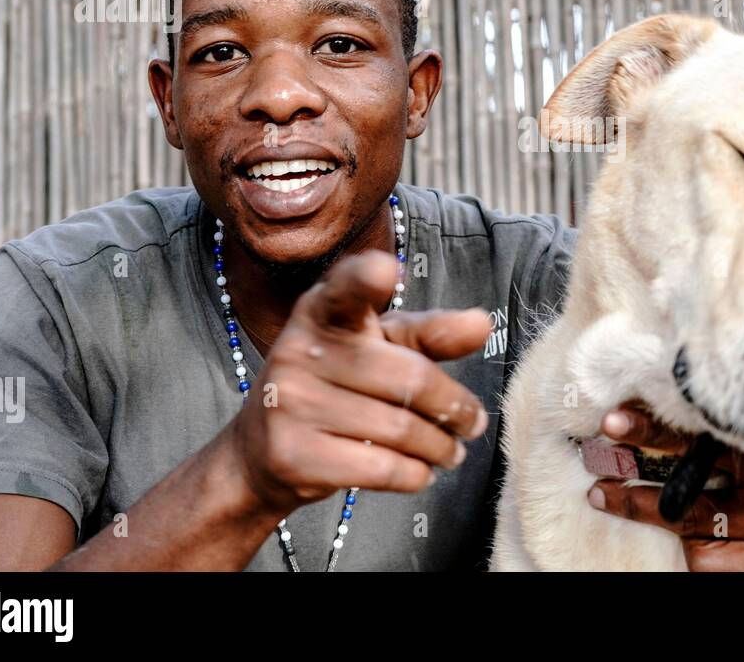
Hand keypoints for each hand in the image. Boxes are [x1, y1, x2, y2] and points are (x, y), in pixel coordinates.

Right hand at [226, 250, 493, 516]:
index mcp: (322, 312)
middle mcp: (299, 351)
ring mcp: (291, 404)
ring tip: (451, 451)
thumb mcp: (377, 347)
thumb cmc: (337, 385)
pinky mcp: (293, 456)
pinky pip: (382, 468)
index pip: (344, 289)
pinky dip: (415, 474)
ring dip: (441, 447)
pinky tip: (420, 470)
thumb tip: (482, 323)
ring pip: (402, 430)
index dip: (365, 278)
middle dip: (455, 407)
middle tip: (472, 422)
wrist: (261, 451)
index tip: (386, 270)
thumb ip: (429, 334)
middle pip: (410, 379)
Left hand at [585, 405, 743, 570]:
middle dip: (639, 485)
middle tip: (598, 471)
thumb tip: (713, 390)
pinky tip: (674, 547)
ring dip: (656, 523)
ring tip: (612, 498)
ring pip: (704, 546)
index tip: (616, 419)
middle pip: (693, 498)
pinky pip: (733, 577)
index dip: (658, 431)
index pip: (710, 442)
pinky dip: (702, 563)